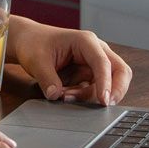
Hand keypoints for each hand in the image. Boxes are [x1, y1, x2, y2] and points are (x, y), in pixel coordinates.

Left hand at [6, 16, 132, 105]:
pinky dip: (85, 96)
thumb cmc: (34, 44)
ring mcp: (94, 63)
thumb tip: (55, 95)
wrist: (28, 41)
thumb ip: (46, 78)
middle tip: (104, 106)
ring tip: (66, 96)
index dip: (106, 82)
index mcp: (85, 41)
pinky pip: (95, 89)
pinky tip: (66, 95)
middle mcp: (95, 50)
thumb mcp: (36, 61)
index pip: (103, 62)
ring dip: (91, 96)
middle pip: (120, 71)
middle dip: (116, 90)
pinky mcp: (89, 74)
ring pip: (108, 84)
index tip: (103, 101)